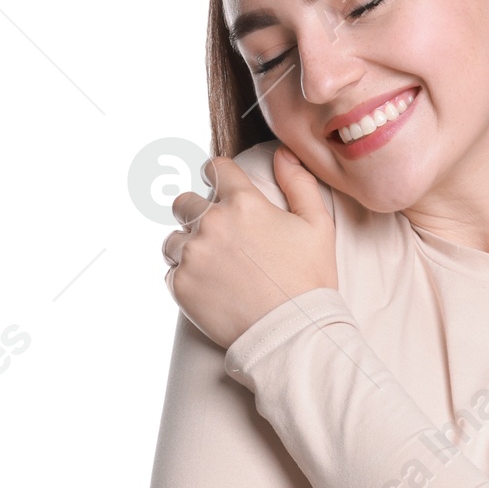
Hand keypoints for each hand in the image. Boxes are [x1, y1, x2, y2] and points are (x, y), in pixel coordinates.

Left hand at [162, 146, 337, 349]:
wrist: (293, 333)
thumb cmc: (309, 281)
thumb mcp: (317, 226)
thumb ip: (299, 183)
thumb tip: (282, 154)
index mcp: (244, 202)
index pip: (216, 169)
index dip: (219, 176)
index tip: (221, 188)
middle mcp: (212, 223)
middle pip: (184, 202)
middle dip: (198, 214)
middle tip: (220, 238)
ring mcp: (192, 254)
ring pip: (173, 239)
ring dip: (188, 247)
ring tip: (214, 268)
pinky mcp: (181, 284)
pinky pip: (171, 272)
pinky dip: (186, 278)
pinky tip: (211, 289)